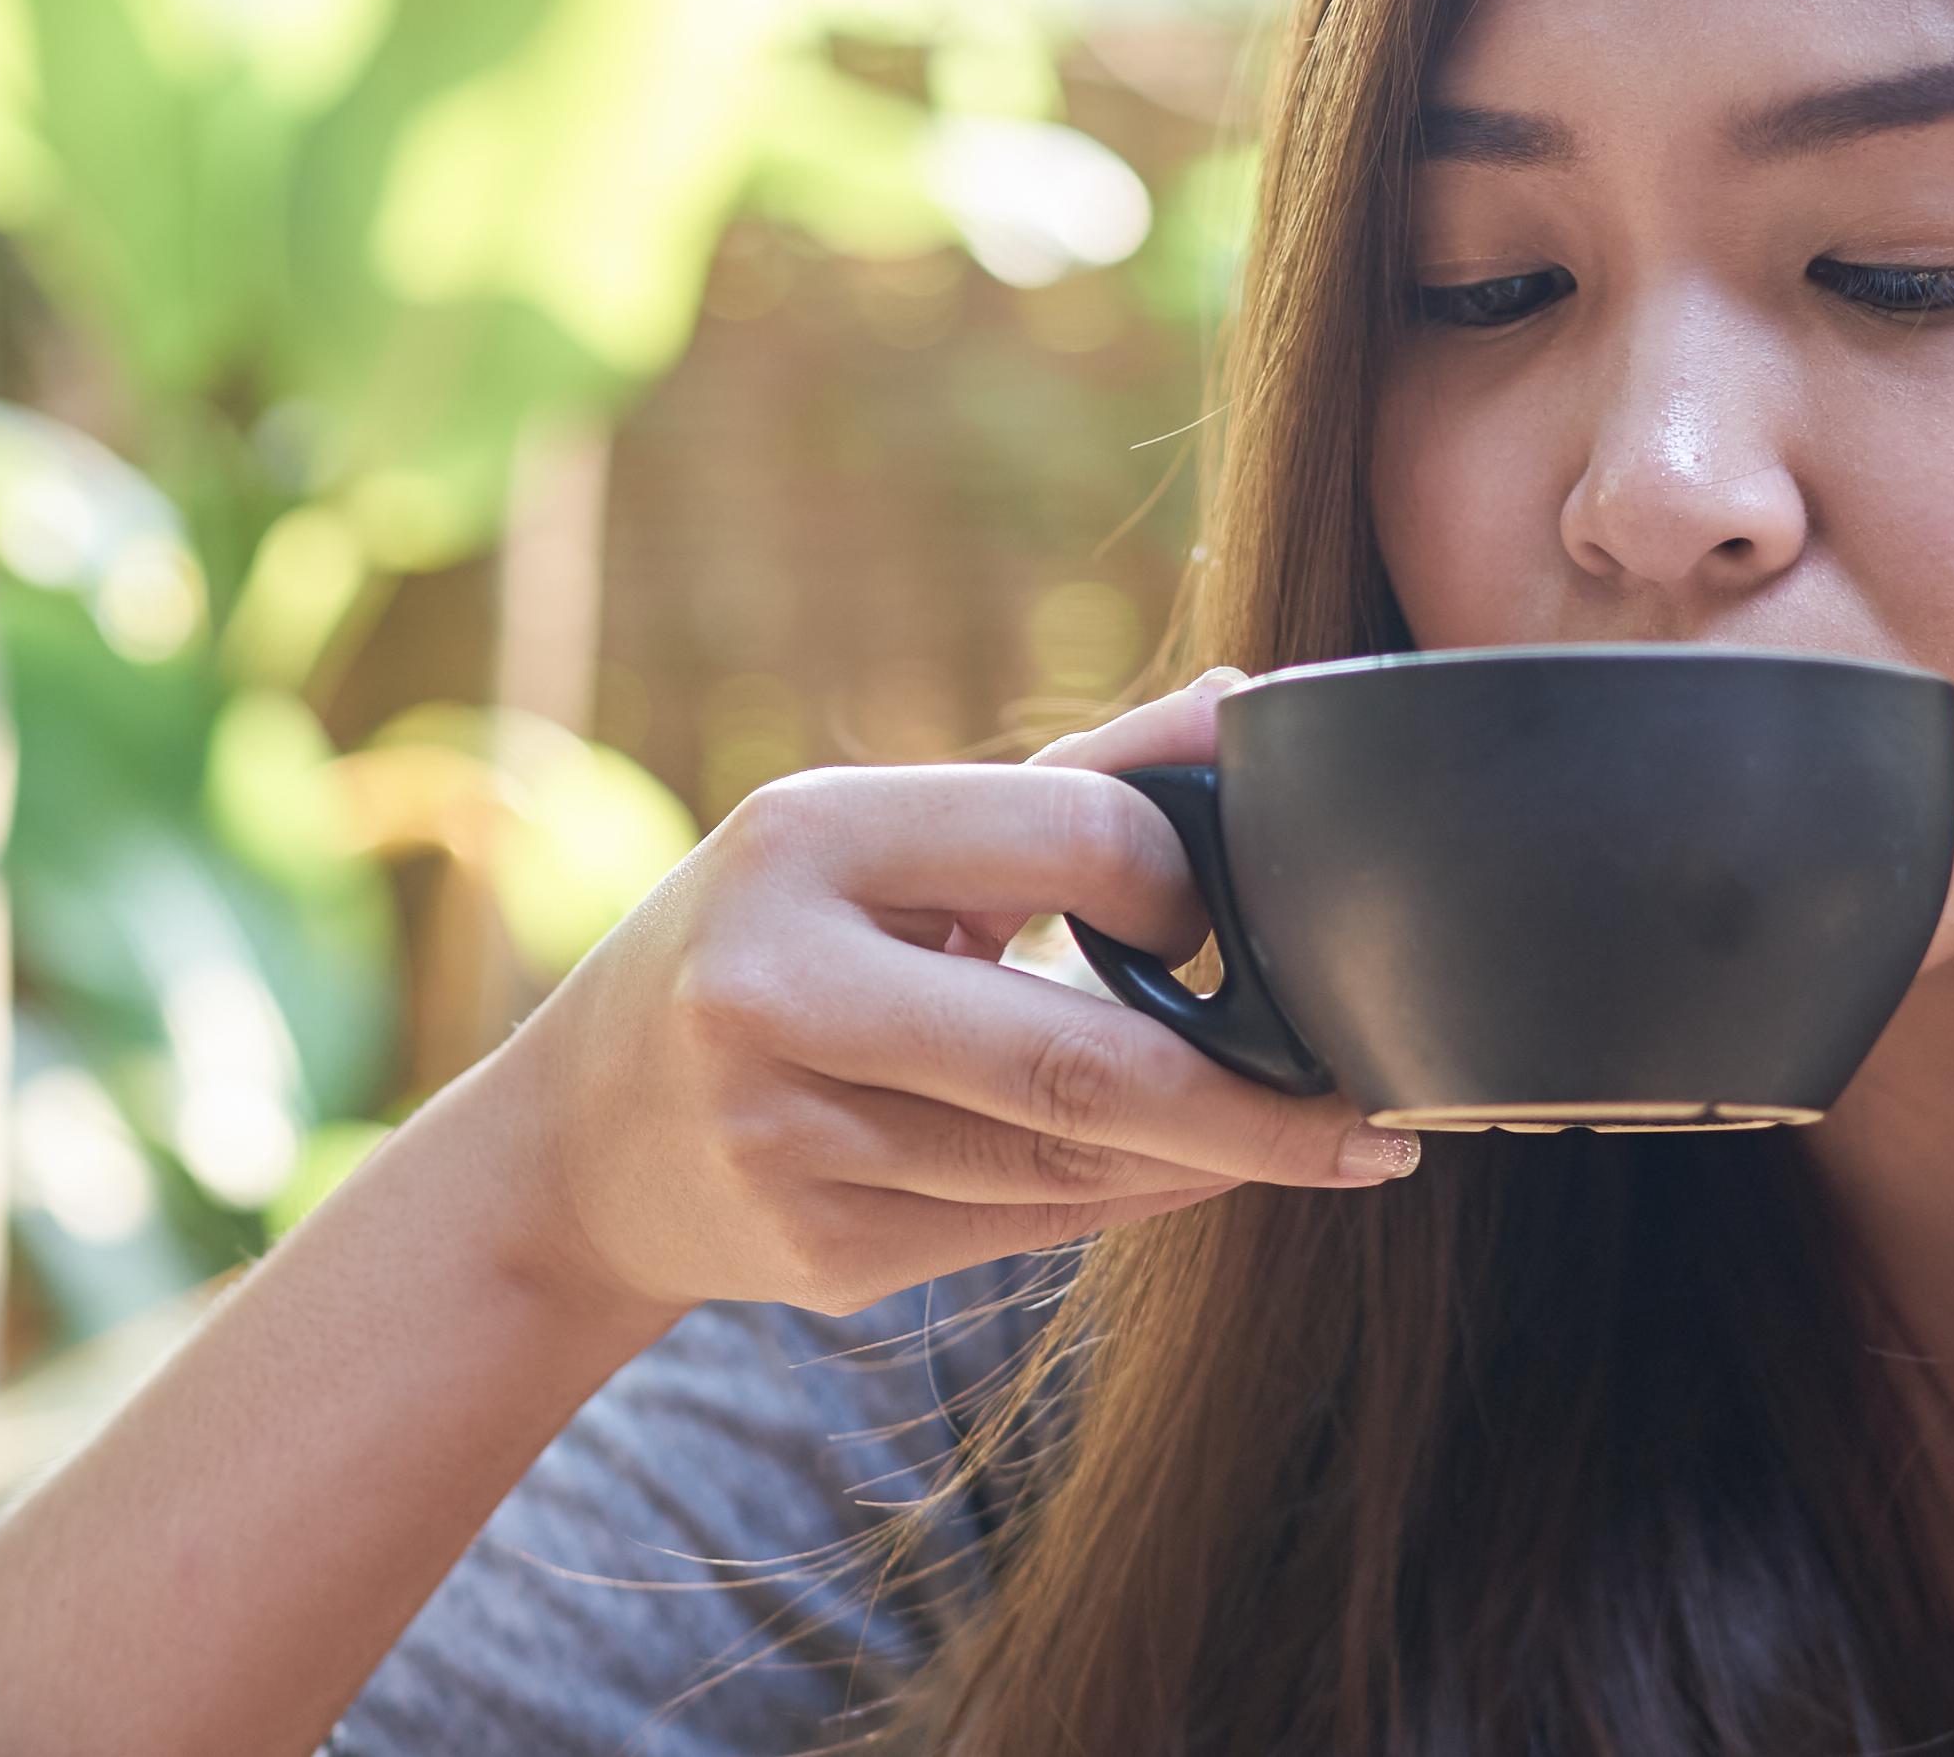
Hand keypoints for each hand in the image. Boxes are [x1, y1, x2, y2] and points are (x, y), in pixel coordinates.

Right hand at [464, 668, 1418, 1320]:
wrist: (575, 1147)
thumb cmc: (762, 950)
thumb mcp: (870, 840)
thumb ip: (1065, 784)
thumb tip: (1250, 702)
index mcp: (806, 838)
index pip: (1078, 844)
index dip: (1189, 891)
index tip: (1226, 921)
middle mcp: (779, 986)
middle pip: (1088, 1061)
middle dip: (1261, 1102)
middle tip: (1378, 1117)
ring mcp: (790, 1135)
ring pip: (1076, 1165)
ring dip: (1208, 1157)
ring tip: (1296, 1138)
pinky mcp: (816, 1251)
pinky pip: (1029, 1232)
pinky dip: (1127, 1203)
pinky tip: (1180, 1176)